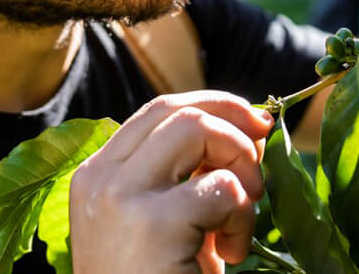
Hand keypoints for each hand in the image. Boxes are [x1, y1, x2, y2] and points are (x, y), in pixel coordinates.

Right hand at [69, 91, 273, 273]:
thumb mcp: (165, 222)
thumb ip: (186, 175)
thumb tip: (246, 127)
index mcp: (97, 176)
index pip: (158, 112)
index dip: (213, 105)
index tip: (252, 121)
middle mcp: (100, 178)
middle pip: (178, 110)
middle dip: (233, 120)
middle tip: (261, 155)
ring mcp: (120, 197)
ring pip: (196, 129)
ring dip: (239, 163)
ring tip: (243, 213)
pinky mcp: (151, 224)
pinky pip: (222, 189)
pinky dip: (242, 216)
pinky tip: (231, 253)